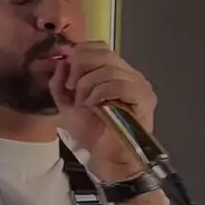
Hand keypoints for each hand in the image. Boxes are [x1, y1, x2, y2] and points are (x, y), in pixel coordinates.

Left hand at [49, 41, 156, 181]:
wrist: (107, 158)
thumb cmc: (91, 134)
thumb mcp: (66, 106)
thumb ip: (60, 83)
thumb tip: (61, 62)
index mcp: (113, 71)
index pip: (97, 46)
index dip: (78, 56)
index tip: (67, 79)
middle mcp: (128, 73)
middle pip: (102, 53)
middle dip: (80, 70)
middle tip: (73, 91)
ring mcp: (139, 83)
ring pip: (109, 68)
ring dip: (88, 86)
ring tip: (84, 104)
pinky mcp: (144, 97)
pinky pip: (120, 84)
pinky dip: (101, 93)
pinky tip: (95, 106)